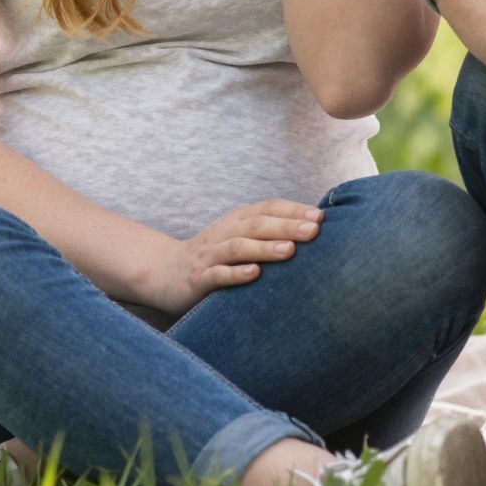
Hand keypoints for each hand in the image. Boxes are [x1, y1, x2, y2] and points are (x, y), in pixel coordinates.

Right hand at [149, 198, 325, 315]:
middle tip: (313, 231)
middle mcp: (224, 232)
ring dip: (265, 248)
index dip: (293, 210)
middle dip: (286, 226)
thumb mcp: (239, 237)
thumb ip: (267, 231)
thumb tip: (312, 229)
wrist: (165, 272)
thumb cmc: (215, 255)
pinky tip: (254, 274)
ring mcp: (210, 255)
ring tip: (290, 251)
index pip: (267, 208)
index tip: (320, 217)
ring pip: (238, 247)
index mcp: (237, 220)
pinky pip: (217, 274)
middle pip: (256, 224)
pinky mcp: (198, 278)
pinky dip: (236, 274)